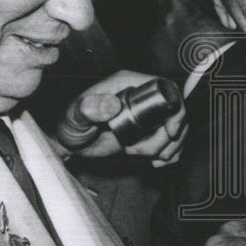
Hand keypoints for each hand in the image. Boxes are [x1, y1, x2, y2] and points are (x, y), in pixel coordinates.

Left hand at [55, 70, 186, 165]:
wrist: (69, 143)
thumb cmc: (69, 125)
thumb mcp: (76, 116)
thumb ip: (89, 108)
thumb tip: (113, 104)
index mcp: (127, 84)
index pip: (165, 88)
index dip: (176, 108)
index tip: (171, 131)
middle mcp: (141, 96)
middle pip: (174, 111)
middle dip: (170, 136)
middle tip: (149, 152)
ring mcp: (146, 114)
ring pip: (175, 127)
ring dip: (169, 146)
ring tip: (148, 157)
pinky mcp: (148, 130)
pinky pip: (169, 140)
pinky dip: (169, 153)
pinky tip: (157, 161)